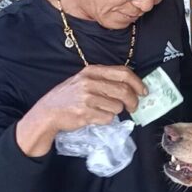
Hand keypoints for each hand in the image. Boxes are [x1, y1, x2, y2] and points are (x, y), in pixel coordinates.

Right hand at [16, 65, 147, 156]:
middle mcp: (90, 82)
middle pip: (124, 91)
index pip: (123, 73)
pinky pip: (108, 118)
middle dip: (133, 101)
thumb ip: (104, 80)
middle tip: (133, 107)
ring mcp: (87, 98)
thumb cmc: (69, 96)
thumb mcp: (84, 80)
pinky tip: (96, 117)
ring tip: (104, 111)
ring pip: (117, 107)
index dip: (137, 83)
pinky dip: (106, 120)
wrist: (48, 112)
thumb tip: (131, 86)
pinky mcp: (86, 113)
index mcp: (92, 71)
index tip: (143, 91)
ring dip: (116, 112)